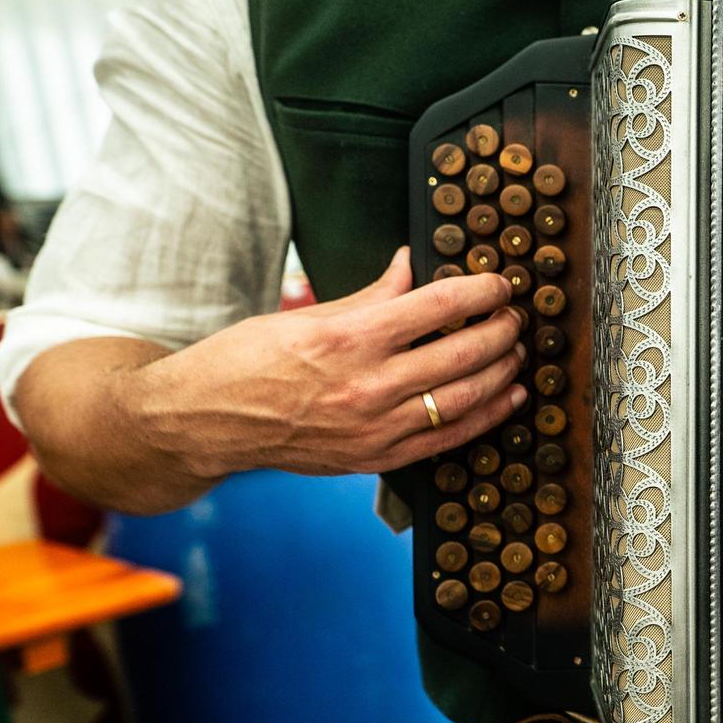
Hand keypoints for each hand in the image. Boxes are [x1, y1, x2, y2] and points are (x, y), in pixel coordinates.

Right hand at [134, 247, 526, 477]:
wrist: (204, 422)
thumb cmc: (245, 361)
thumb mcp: (306, 315)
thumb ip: (371, 294)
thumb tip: (412, 264)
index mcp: (348, 339)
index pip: (438, 306)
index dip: (481, 291)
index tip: (500, 283)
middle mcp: (367, 386)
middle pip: (463, 352)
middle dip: (502, 329)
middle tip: (514, 314)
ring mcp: (375, 428)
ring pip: (465, 398)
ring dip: (503, 371)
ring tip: (517, 350)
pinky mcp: (376, 458)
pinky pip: (448, 439)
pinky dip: (487, 416)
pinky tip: (509, 398)